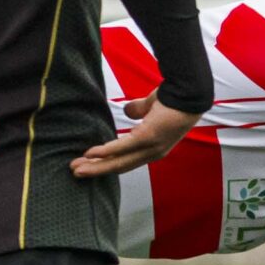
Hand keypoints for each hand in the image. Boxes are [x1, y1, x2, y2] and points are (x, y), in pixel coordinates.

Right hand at [71, 95, 201, 178]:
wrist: (188, 92)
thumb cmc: (173, 99)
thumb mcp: (152, 107)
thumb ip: (139, 110)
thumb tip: (128, 111)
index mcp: (154, 148)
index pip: (127, 161)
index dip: (108, 165)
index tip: (89, 165)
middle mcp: (153, 152)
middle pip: (120, 166)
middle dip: (97, 170)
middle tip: (76, 172)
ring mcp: (152, 147)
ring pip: (119, 161)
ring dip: (96, 165)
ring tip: (77, 168)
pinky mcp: (148, 137)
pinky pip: (122, 147)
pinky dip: (105, 152)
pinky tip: (90, 154)